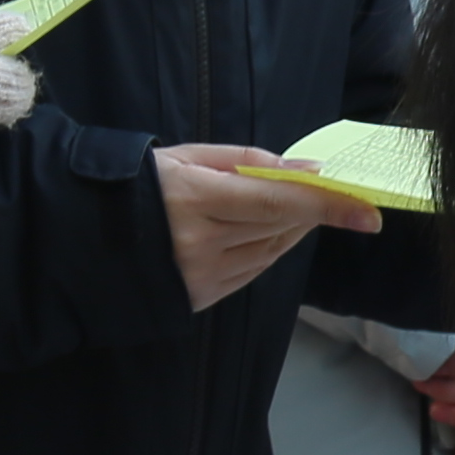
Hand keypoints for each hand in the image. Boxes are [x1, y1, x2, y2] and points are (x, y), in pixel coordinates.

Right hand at [152, 143, 381, 311]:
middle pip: (279, 228)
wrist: (86, 236)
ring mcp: (200, 276)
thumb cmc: (141, 184)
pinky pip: (252, 272)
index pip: (277, 203)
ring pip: (270, 252)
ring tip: (286, 208)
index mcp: (195, 198)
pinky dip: (267, 250)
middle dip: (310, 211)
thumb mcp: (188, 156)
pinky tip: (261, 233)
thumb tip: (303, 171)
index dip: (326, 206)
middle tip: (331, 195)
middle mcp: (200, 243)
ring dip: (290, 230)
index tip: (368, 212)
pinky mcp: (200, 298)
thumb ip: (248, 161)